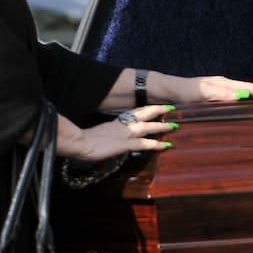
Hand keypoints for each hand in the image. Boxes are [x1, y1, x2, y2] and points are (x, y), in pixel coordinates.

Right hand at [55, 106, 176, 162]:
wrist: (77, 142)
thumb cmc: (81, 141)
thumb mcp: (95, 135)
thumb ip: (104, 136)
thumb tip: (106, 140)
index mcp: (114, 122)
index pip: (133, 113)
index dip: (145, 110)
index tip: (154, 107)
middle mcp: (122, 125)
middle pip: (143, 114)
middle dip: (157, 110)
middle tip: (170, 107)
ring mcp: (124, 133)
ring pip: (147, 127)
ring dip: (162, 126)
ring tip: (175, 125)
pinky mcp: (125, 143)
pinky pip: (144, 143)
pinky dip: (156, 144)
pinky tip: (165, 146)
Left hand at [172, 75, 252, 103]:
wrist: (167, 90)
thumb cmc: (183, 91)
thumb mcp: (201, 93)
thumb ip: (220, 94)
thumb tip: (242, 95)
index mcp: (224, 84)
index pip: (251, 88)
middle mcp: (226, 86)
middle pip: (252, 89)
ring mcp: (222, 92)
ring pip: (246, 94)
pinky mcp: (217, 99)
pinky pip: (237, 100)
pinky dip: (249, 102)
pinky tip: (252, 108)